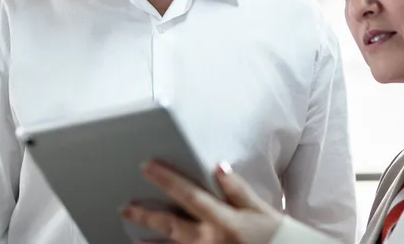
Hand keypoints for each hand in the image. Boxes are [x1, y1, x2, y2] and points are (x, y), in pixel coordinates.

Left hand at [120, 160, 283, 243]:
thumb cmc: (277, 238)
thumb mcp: (262, 210)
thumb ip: (238, 189)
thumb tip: (218, 167)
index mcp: (224, 220)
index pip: (188, 194)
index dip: (165, 179)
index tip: (146, 167)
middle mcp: (210, 241)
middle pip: (170, 225)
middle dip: (145, 215)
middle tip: (125, 208)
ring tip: (133, 236)